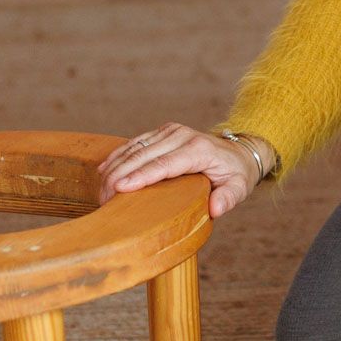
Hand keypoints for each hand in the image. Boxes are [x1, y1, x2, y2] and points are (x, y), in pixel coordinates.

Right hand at [97, 122, 272, 218]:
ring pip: (135, 147)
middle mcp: (182, 136)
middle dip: (120, 175)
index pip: (164, 164)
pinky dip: (117, 156)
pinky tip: (103, 171)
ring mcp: (170, 131)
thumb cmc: (236, 174)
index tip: (119, 188)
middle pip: (144, 155)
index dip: (140, 175)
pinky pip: (135, 143)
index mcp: (198, 150)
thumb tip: (215, 208)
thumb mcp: (239, 188)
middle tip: (103, 199)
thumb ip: (228, 198)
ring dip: (114, 167)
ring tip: (100, 190)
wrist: (238, 152)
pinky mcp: (162, 131)